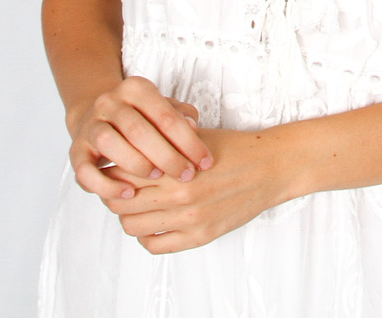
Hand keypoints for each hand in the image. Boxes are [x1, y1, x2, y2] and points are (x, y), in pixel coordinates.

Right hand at [68, 76, 213, 202]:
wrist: (96, 116)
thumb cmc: (142, 117)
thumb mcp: (163, 108)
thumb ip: (180, 115)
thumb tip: (194, 126)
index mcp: (135, 88)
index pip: (165, 115)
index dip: (188, 141)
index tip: (205, 162)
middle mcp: (109, 102)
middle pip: (138, 129)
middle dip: (166, 155)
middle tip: (186, 175)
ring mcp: (90, 125)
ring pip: (108, 143)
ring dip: (136, 163)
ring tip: (157, 178)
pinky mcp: (76, 151)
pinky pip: (85, 170)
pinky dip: (106, 185)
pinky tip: (128, 194)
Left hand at [103, 126, 298, 253]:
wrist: (269, 168)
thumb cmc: (233, 147)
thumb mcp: (194, 135)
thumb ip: (162, 138)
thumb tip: (127, 141)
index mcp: (175, 163)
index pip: (123, 172)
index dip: (112, 169)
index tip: (112, 166)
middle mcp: (179, 193)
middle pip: (120, 201)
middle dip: (114, 193)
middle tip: (119, 187)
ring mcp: (189, 218)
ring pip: (132, 226)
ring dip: (128, 215)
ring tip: (136, 204)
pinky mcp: (199, 237)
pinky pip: (155, 245)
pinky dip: (146, 236)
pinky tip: (153, 222)